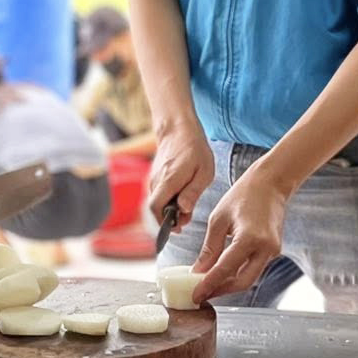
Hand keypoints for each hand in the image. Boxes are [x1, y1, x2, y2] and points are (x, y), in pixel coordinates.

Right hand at [147, 117, 213, 236]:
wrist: (178, 128)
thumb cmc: (194, 148)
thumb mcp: (203, 172)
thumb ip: (193, 192)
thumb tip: (183, 210)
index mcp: (168, 181)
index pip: (156, 208)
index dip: (163, 223)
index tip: (177, 229)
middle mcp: (156, 181)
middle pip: (155, 208)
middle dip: (169, 219)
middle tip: (186, 219)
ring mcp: (153, 178)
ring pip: (158, 201)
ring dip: (170, 209)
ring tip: (187, 207)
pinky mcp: (155, 175)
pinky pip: (159, 193)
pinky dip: (168, 200)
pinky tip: (181, 196)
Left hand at [192, 166, 291, 302]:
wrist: (271, 184)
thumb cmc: (244, 194)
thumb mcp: (219, 219)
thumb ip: (210, 248)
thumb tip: (199, 271)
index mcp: (250, 238)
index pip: (225, 270)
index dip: (208, 285)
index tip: (196, 296)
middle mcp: (265, 248)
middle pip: (242, 282)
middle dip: (221, 291)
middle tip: (202, 295)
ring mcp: (272, 250)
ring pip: (249, 278)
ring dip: (229, 284)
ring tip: (209, 285)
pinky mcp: (273, 250)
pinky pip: (254, 268)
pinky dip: (238, 273)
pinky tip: (223, 273)